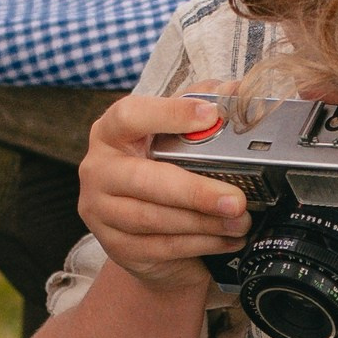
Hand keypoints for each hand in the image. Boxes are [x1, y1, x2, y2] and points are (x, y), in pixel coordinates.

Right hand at [80, 92, 247, 292]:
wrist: (141, 229)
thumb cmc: (160, 171)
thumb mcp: (175, 134)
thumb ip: (200, 105)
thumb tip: (237, 90)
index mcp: (111, 132)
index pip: (130, 116)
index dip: (169, 114)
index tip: (210, 116)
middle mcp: (99, 169)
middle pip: (144, 179)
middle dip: (195, 191)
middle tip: (235, 200)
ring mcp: (101, 211)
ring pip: (153, 218)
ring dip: (202, 222)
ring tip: (238, 221)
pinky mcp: (115, 246)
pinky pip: (160, 246)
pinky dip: (198, 244)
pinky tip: (225, 239)